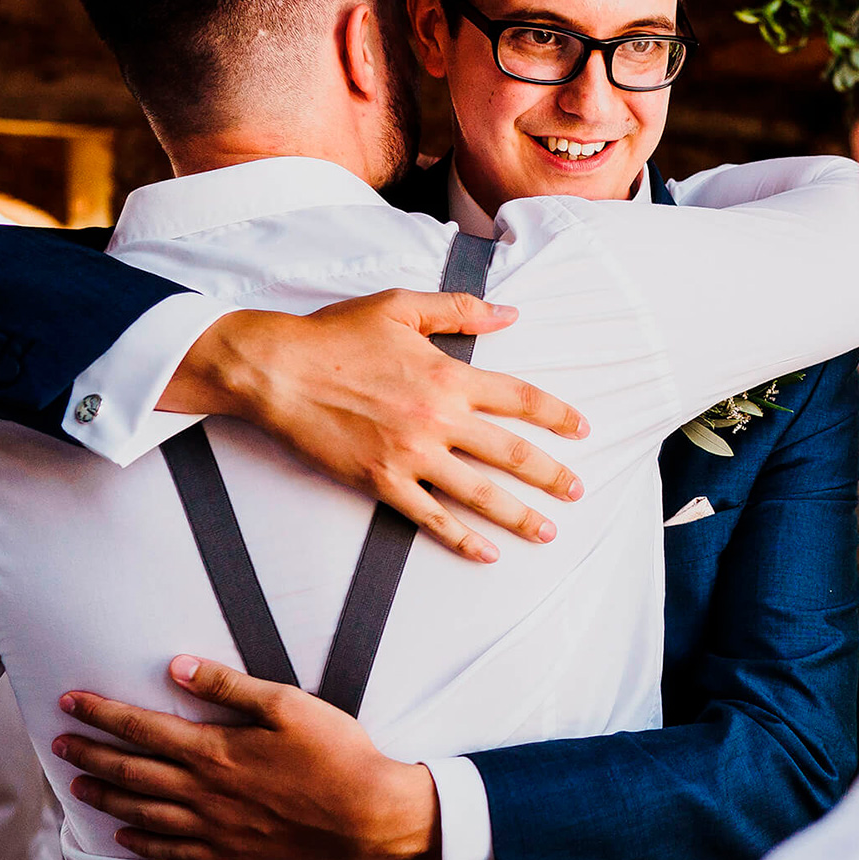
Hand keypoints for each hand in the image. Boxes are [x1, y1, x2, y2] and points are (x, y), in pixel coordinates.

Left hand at [54, 655, 439, 859]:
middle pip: (130, 772)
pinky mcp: (228, 851)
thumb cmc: (334, 753)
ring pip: (142, 813)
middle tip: (58, 743)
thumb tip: (178, 667)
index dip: (101, 713)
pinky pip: (171, 852)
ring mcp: (212, 826)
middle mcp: (202, 791)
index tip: (70, 702)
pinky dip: (141, 844)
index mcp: (214, 750)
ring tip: (77, 786)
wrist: (365, 814)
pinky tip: (124, 839)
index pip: (142, 728)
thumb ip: (230, 687)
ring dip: (104, 798)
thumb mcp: (288, 706)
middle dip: (90, 754)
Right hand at [162, 290, 588, 562]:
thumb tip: (511, 313)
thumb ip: (460, 310)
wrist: (276, 370)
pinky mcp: (381, 481)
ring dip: (519, 515)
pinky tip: (487, 553)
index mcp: (449, 375)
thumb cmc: (335, 334)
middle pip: (511, 452)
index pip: (519, 398)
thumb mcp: (400, 307)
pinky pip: (430, 517)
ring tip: (548, 530)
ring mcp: (411, 454)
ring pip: (479, 492)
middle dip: (551, 474)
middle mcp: (438, 418)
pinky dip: (461, 539)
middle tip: (578, 491)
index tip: (582, 429)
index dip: (556, 414)